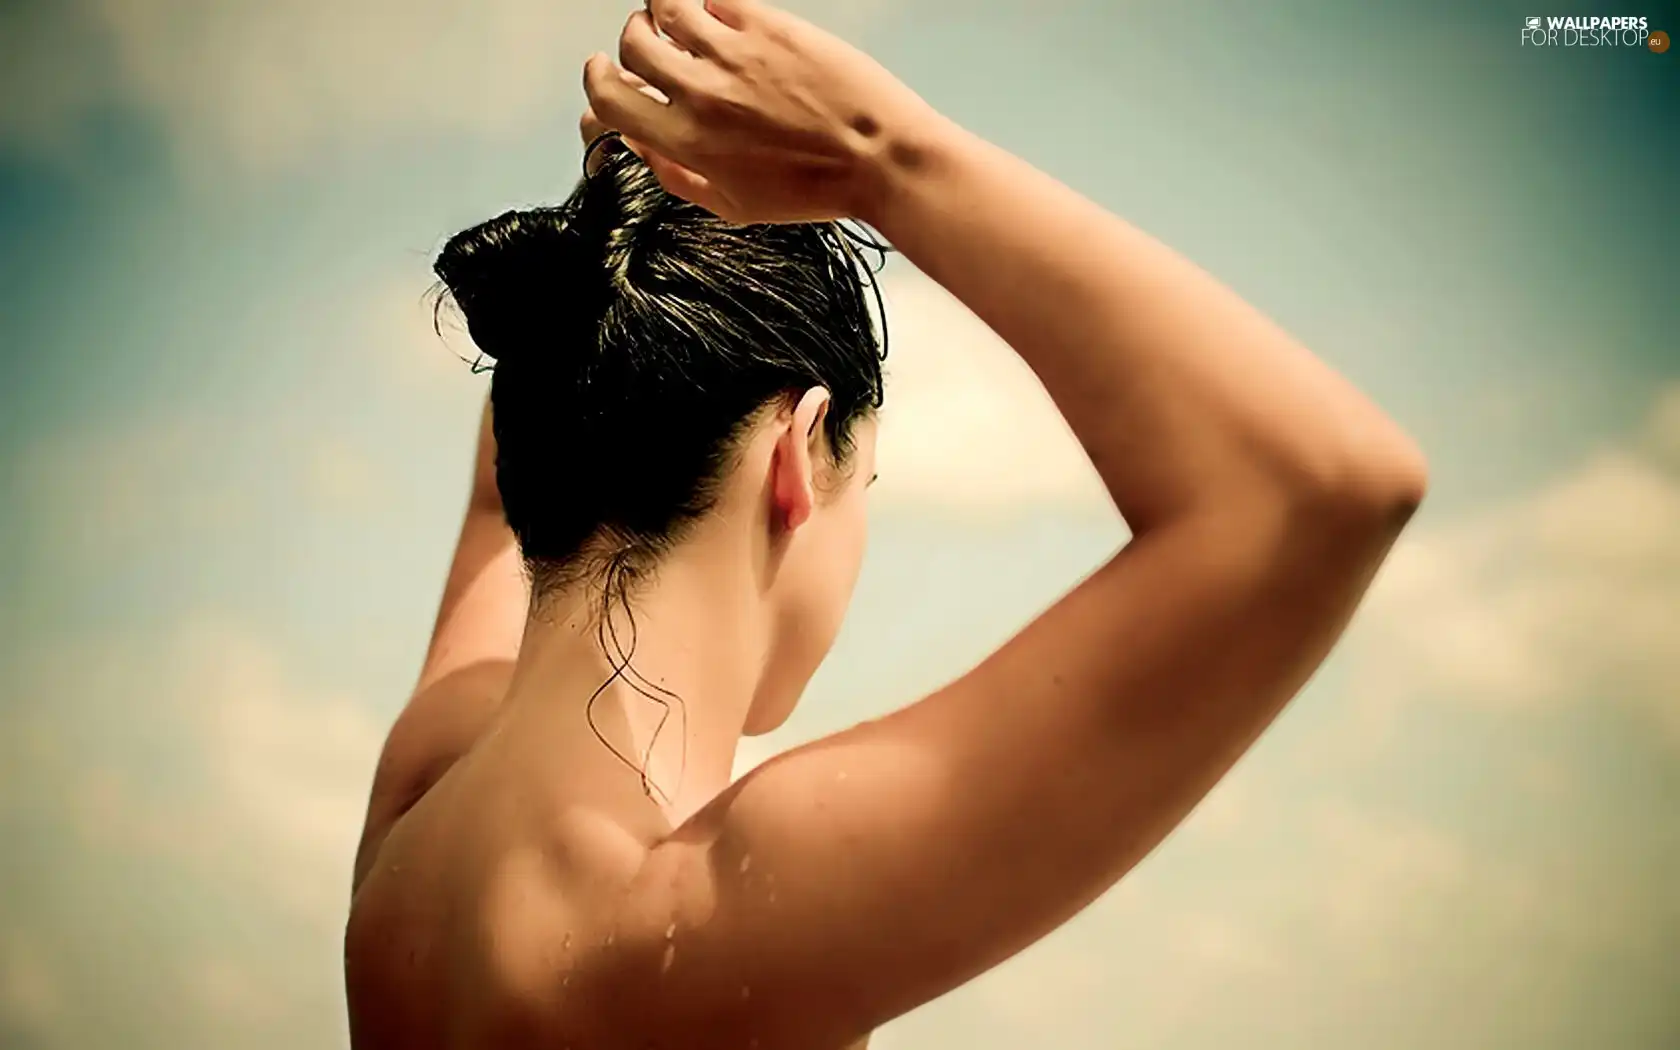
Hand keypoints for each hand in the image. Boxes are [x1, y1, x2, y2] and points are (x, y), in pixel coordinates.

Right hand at [581, 0, 931, 224]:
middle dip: (634, 41)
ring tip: (681, 21)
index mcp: (686, 143)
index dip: (599, 81)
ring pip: (667, 8)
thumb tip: (639, 146)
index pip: (609, 98)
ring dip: (665, 12)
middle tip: (650, 43)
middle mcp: (700, 94)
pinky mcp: (768, 25)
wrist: (880, 159)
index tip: (605, 72)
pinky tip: (720, 15)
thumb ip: (676, 176)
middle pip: (632, 44)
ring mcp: (732, 54)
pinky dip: (709, 3)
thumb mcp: (735, 207)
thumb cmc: (815, 189)